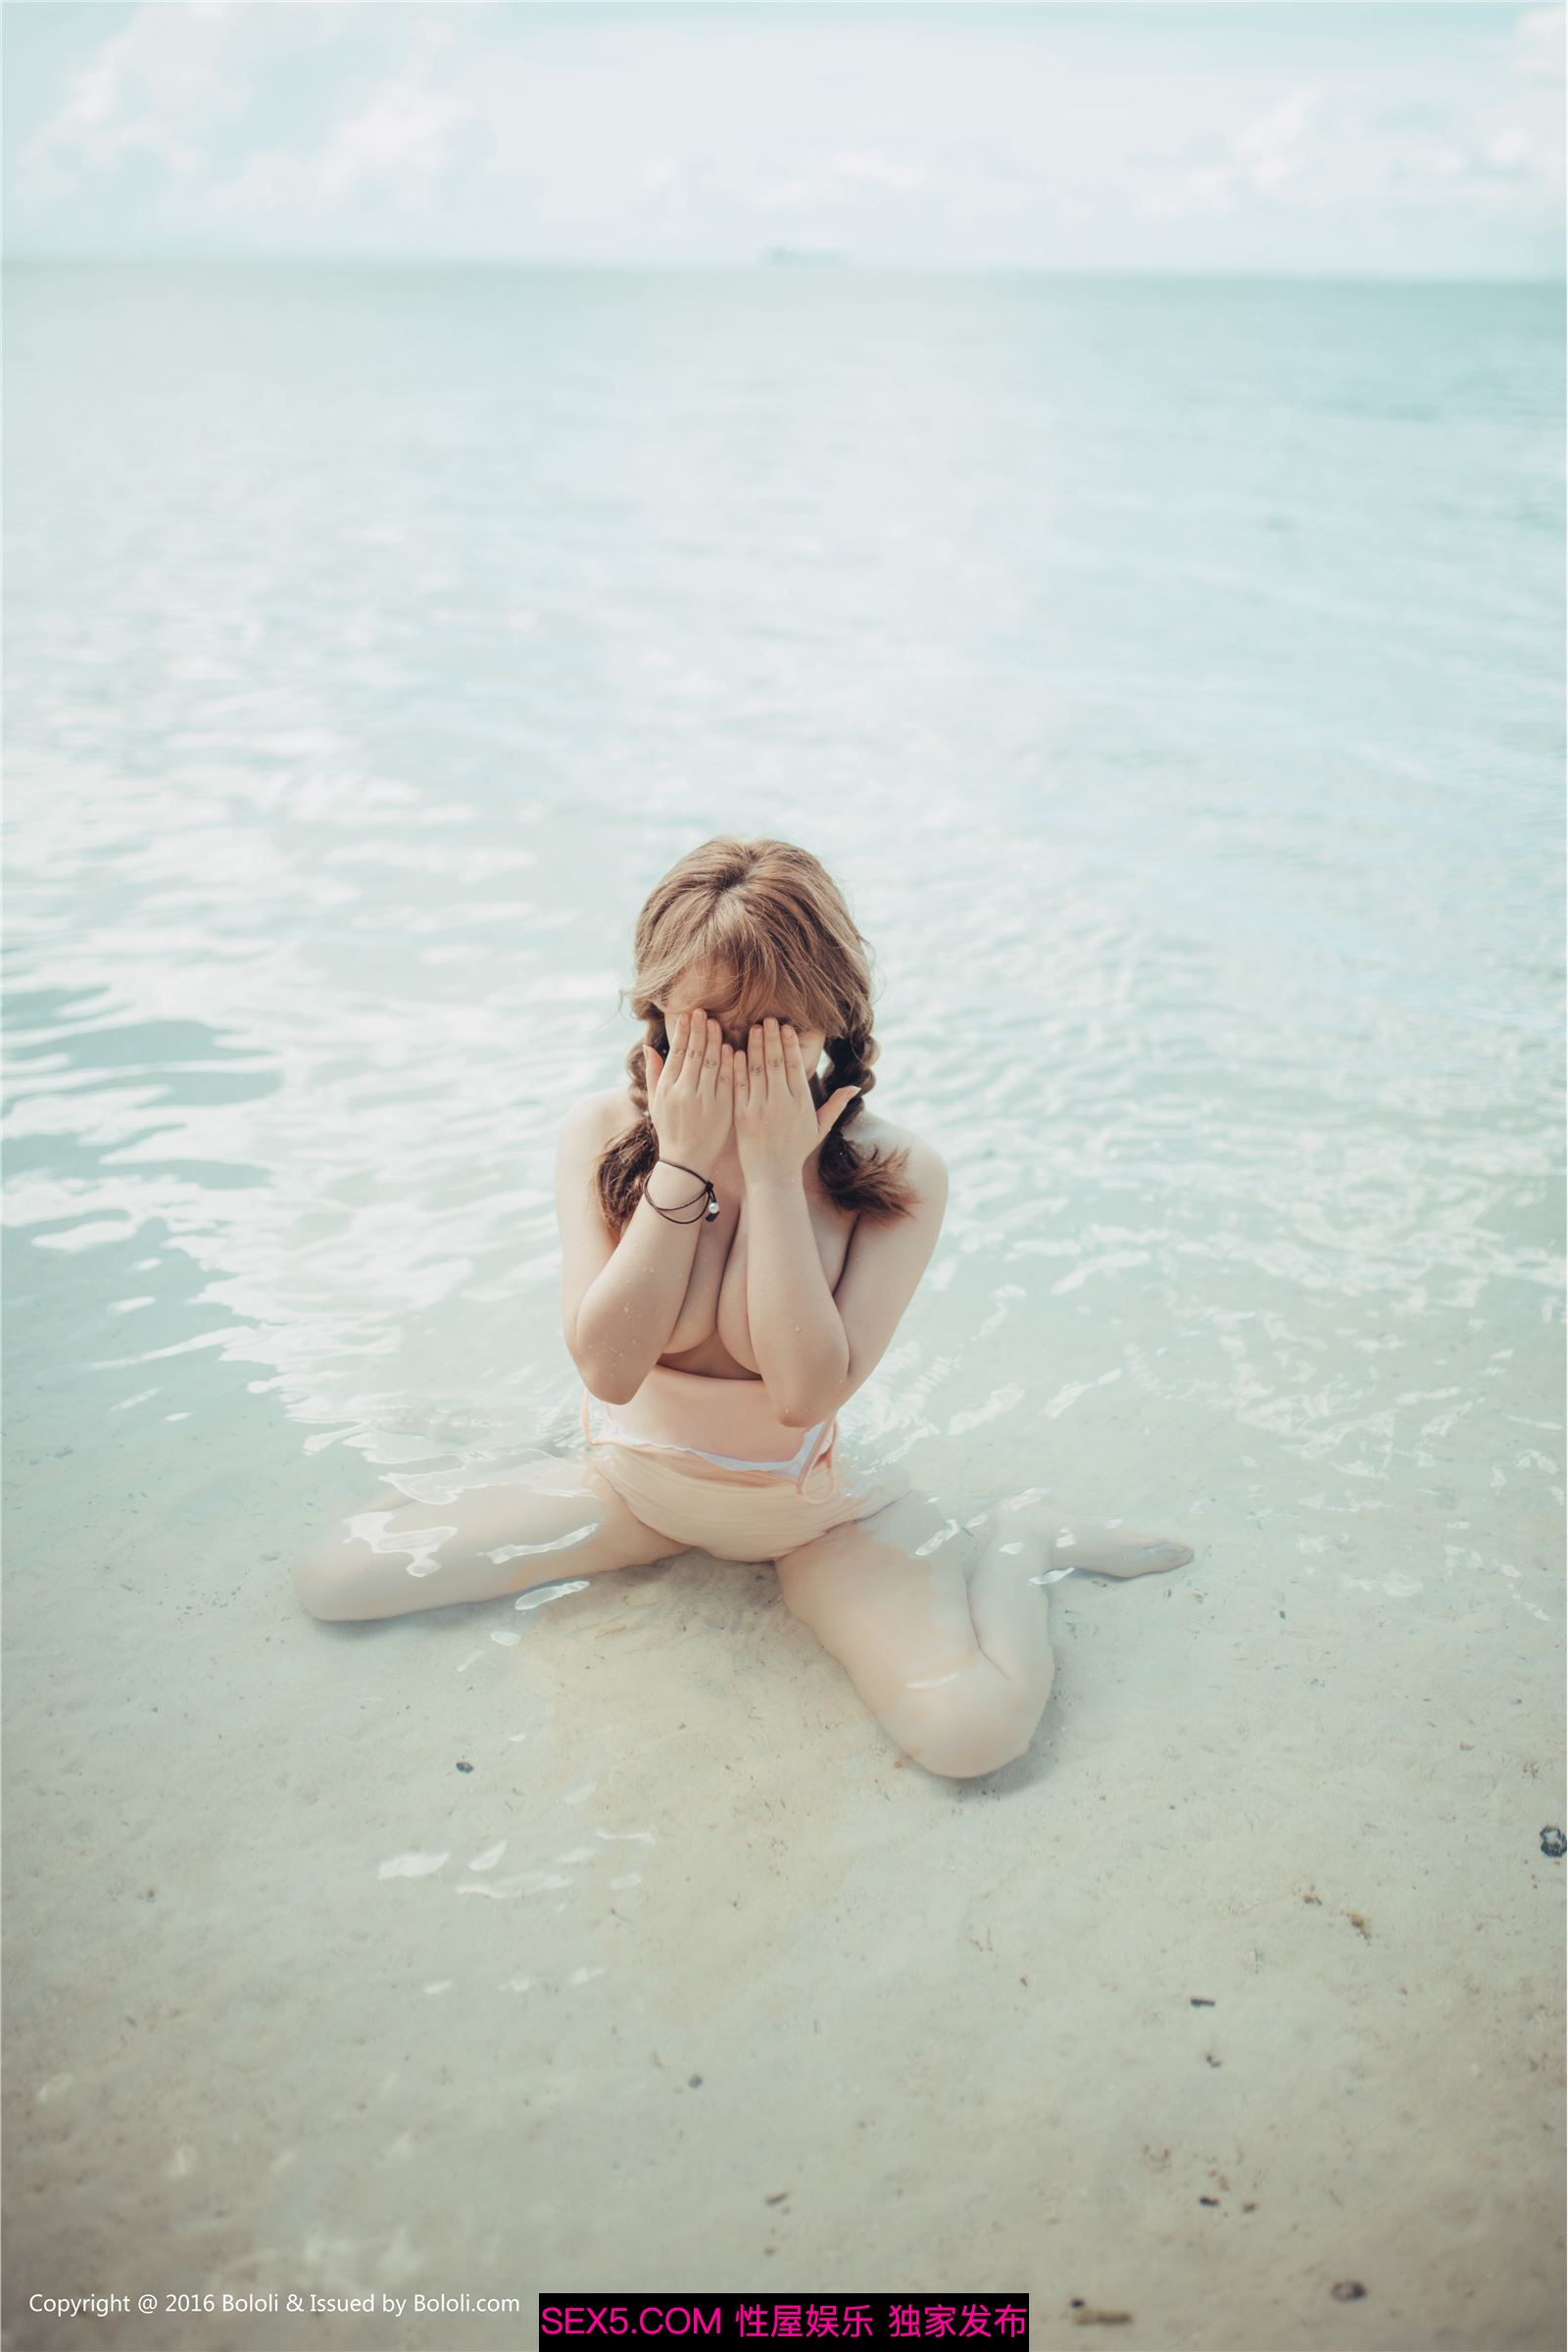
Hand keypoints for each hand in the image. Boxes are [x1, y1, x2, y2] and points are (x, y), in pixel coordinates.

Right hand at [644, 1008, 733, 1180]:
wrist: (686, 1163)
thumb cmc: (670, 1130)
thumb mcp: (655, 1103)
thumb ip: (653, 1073)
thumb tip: (649, 1046)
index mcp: (668, 1088)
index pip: (678, 1052)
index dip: (684, 1032)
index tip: (689, 1015)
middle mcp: (685, 1092)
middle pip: (695, 1053)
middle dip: (700, 1030)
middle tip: (704, 1012)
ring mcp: (705, 1100)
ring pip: (712, 1063)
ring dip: (715, 1040)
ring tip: (717, 1023)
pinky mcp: (722, 1109)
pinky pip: (728, 1080)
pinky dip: (729, 1063)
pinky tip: (730, 1048)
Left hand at [733, 1017, 858, 1184]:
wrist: (772, 1175)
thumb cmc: (796, 1150)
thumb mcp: (819, 1128)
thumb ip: (835, 1105)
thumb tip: (855, 1088)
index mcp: (802, 1104)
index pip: (795, 1066)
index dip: (790, 1045)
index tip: (786, 1027)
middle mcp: (782, 1103)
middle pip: (776, 1062)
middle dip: (772, 1038)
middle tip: (768, 1019)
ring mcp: (760, 1109)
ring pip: (757, 1069)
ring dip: (755, 1046)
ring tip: (754, 1028)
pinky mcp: (742, 1115)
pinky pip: (739, 1085)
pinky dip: (737, 1066)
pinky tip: (735, 1050)